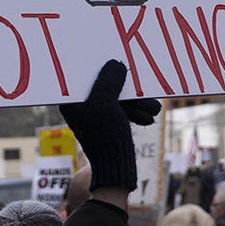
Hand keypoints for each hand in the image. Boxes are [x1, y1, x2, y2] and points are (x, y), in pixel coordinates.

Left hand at [60, 61, 160, 191]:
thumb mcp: (105, 103)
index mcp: (71, 100)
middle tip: (145, 87)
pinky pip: (122, 108)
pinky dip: (135, 111)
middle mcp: (80, 105)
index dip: (100, 64)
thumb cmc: (105, 136)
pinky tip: (147, 118)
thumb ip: (109, 80)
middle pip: (105, 84)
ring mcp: (94, 114)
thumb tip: (115, 63)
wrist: (117, 169)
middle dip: (128, 89)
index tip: (114, 56)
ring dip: (137, 102)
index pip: (84, 73)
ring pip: (118, 96)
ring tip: (153, 110)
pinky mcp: (107, 121)